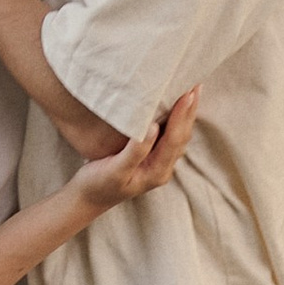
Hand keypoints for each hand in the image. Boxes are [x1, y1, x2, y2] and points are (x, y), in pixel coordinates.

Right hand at [75, 86, 198, 212]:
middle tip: (196, 85)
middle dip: (190, 111)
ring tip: (190, 92)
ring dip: (185, 114)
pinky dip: (175, 119)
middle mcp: (162, 168)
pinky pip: (168, 136)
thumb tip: (152, 127)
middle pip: (182, 136)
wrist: (88, 199)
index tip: (187, 94)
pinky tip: (173, 107)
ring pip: (178, 135)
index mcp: (156, 171)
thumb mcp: (115, 170)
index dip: (182, 115)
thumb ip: (135, 152)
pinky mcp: (150, 158)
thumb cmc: (98, 184)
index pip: (174, 139)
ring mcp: (157, 163)